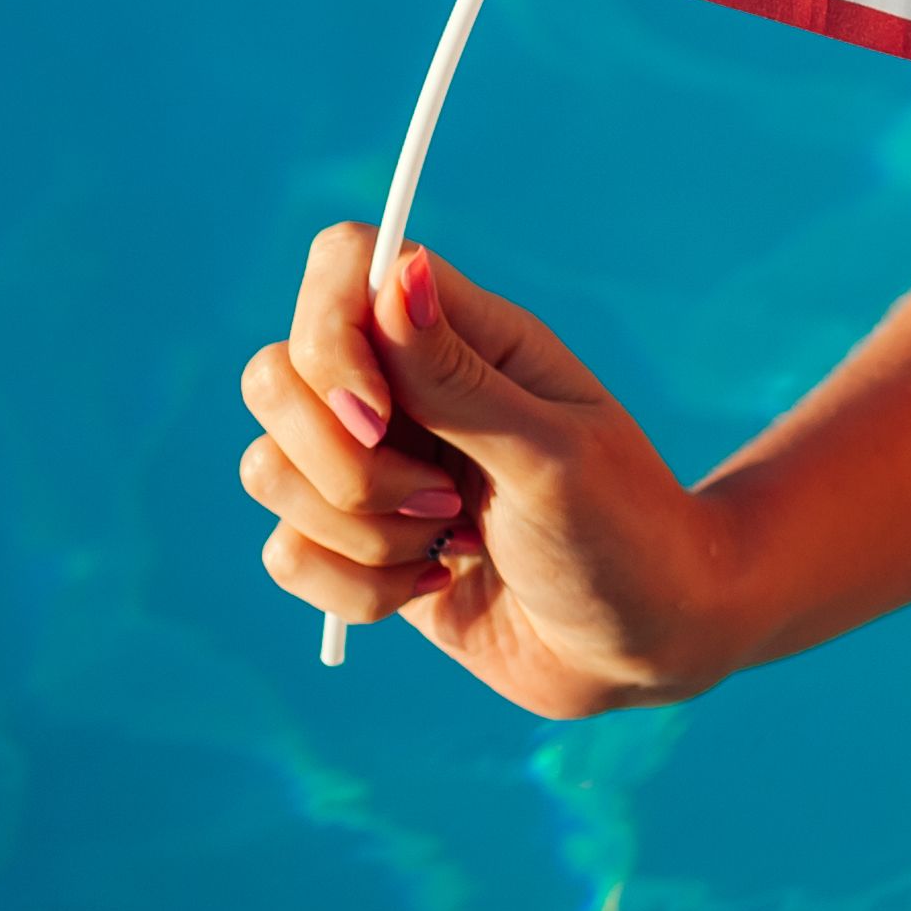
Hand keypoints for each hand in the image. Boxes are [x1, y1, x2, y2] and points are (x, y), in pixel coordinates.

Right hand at [240, 226, 733, 715]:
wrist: (642, 643)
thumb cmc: (623, 532)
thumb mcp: (553, 453)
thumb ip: (459, 377)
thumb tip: (398, 271)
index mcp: (468, 336)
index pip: (344, 266)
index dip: (329, 335)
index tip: (379, 413)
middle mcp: (407, 389)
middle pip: (275, 376)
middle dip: (339, 460)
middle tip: (444, 499)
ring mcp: (374, 466)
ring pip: (269, 470)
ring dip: (360, 531)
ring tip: (451, 541)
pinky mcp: (356, 544)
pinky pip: (287, 554)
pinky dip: (356, 587)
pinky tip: (432, 586)